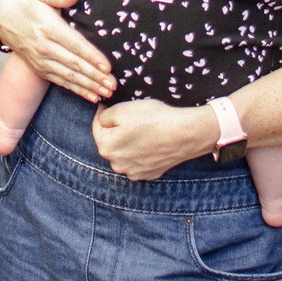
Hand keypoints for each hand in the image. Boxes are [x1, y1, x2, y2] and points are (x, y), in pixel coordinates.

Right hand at [0, 0, 113, 103]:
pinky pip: (61, 81)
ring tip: (107, 92)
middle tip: (112, 84)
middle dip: (95, 76)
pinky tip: (92, 96)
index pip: (74, 44)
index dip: (91, 56)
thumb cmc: (29, 5)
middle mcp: (45, 47)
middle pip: (74, 64)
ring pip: (69, 76)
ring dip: (89, 86)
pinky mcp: (40, 69)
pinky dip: (77, 90)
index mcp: (49, 28)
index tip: (107, 66)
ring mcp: (42, 61)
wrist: (4, 20)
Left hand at [93, 98, 213, 180]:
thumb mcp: (122, 109)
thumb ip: (104, 116)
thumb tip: (101, 118)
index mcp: (106, 147)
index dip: (104, 113)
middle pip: (111, 142)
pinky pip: (140, 161)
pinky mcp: (149, 174)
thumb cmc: (153, 119)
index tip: (112, 106)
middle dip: (117, 131)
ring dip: (129, 143)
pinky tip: (152, 142)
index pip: (97, 127)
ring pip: (125, 153)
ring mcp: (134, 172)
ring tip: (144, 130)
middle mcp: (117, 164)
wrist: (184, 133)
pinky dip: (143, 153)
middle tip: (132, 119)